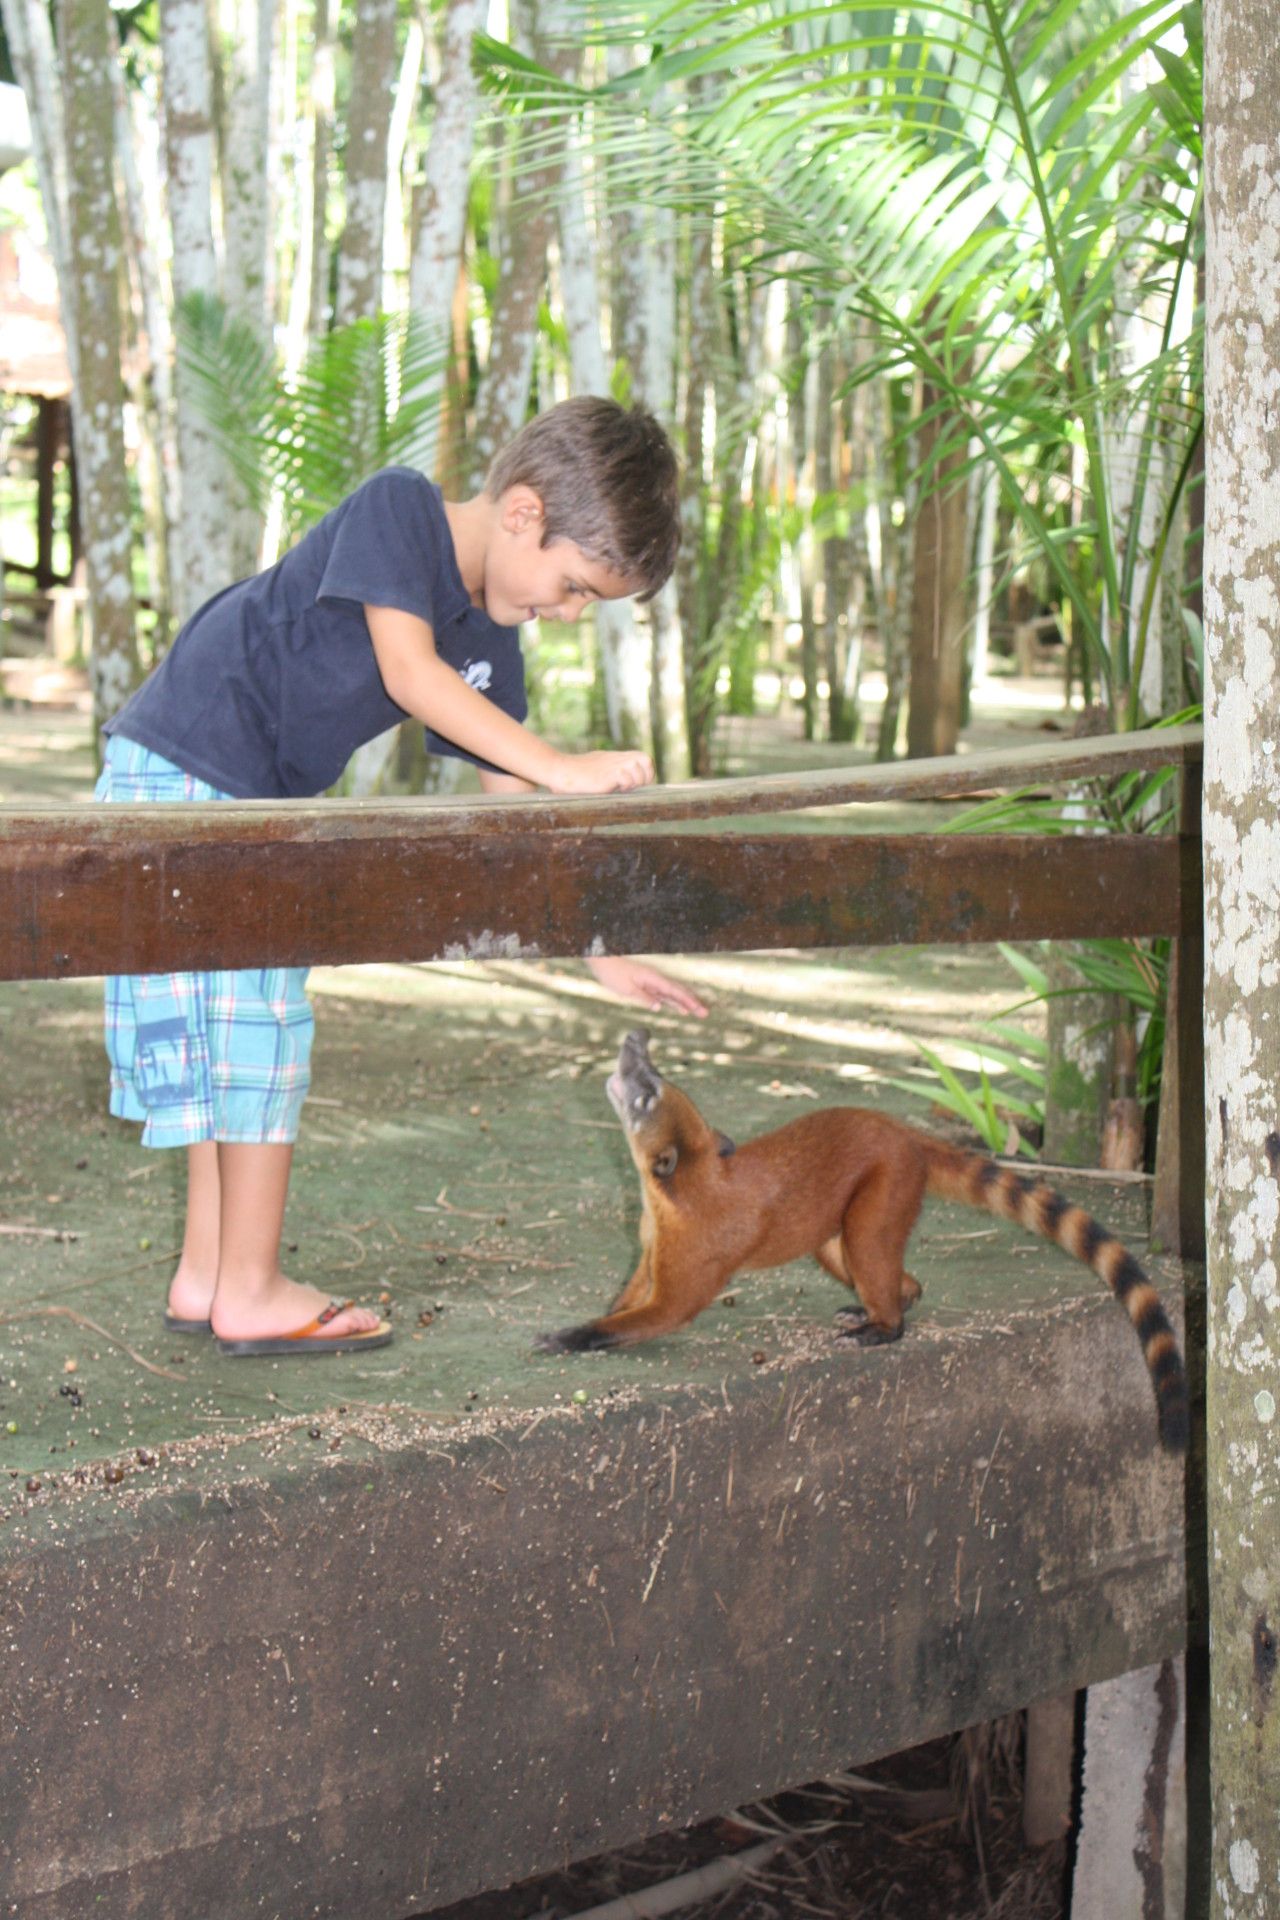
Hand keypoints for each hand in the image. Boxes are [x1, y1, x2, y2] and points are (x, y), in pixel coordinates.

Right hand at [546, 749, 654, 794]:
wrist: (558, 770)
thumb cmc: (572, 776)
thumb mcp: (594, 769)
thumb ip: (606, 772)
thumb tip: (614, 784)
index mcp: (614, 758)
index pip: (643, 758)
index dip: (646, 771)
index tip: (637, 784)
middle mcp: (616, 759)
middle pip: (646, 759)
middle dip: (645, 776)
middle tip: (633, 787)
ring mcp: (611, 765)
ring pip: (638, 766)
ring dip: (634, 781)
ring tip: (621, 788)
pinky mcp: (606, 774)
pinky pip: (626, 776)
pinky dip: (624, 784)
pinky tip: (613, 788)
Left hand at [586, 955, 708, 1017]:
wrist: (602, 960)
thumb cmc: (613, 973)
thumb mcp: (627, 989)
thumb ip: (644, 998)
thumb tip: (659, 1007)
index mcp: (652, 979)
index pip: (675, 992)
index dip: (689, 1001)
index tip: (700, 1010)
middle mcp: (655, 979)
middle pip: (678, 992)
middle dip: (692, 1002)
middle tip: (705, 1013)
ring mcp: (651, 982)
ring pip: (672, 994)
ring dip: (684, 1002)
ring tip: (697, 1012)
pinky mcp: (645, 985)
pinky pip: (663, 994)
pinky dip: (672, 1001)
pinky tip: (678, 1007)